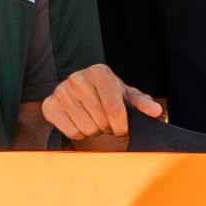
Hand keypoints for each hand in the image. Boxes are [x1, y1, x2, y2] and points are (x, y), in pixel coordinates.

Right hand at [36, 65, 158, 148]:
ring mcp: (60, 91)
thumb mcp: (127, 97)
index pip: (115, 109)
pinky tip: (80, 122)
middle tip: (105, 122)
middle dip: (107, 127)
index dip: (121, 126)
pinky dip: (78, 134)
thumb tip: (156, 111)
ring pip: (86, 129)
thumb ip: (142, 103)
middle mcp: (77, 78)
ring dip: (93, 131)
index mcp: (99, 72)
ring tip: (93, 121)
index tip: (122, 129)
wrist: (82, 97)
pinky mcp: (49, 106)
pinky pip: (71, 132)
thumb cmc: (109, 96)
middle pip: (101, 121)